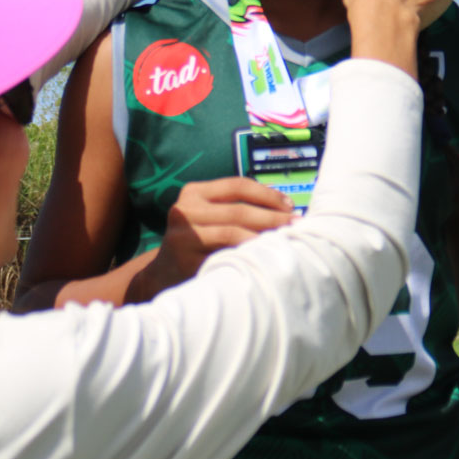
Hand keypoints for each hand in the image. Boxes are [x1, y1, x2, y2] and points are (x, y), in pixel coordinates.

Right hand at [129, 176, 295, 299]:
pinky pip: (225, 256)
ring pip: (233, 233)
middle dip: (272, 218)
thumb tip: (281, 203)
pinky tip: (264, 258)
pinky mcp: (185, 261)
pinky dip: (248, 256)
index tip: (290, 205)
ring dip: (263, 238)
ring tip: (285, 242)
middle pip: (238, 210)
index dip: (267, 194)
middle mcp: (184, 210)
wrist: (162, 273)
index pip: (237, 185)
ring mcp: (183, 236)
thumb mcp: (207, 215)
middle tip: (296, 225)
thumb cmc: (196, 241)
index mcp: (193, 192)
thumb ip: (234, 206)